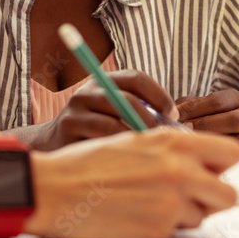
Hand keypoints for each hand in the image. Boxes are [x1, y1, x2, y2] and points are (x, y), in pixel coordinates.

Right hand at [26, 128, 238, 237]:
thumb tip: (201, 161)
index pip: (230, 153)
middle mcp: (178, 170)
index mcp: (171, 142)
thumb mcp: (133, 141)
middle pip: (228, 193)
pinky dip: (160, 226)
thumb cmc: (86, 163)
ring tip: (148, 201)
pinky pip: (176, 231)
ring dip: (183, 213)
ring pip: (202, 216)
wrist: (54, 189)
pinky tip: (134, 213)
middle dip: (213, 196)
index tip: (211, 169)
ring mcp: (171, 203)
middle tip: (191, 194)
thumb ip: (171, 149)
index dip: (221, 164)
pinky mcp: (159, 230)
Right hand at [38, 69, 178, 149]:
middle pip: (127, 99)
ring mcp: (76, 108)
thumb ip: (143, 114)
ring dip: (136, 138)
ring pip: (115, 122)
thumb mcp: (116, 116)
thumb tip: (184, 126)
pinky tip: (128, 159)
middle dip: (151, 121)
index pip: (136, 77)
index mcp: (104, 81)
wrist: (54, 145)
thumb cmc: (96, 133)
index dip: (159, 95)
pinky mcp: (68, 127)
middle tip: (163, 140)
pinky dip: (119, 150)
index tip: (173, 115)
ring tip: (147, 152)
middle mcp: (88, 90)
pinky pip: (101, 140)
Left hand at [176, 90, 238, 155]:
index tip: (175, 115)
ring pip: (238, 139)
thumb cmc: (210, 115)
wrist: (235, 130)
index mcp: (234, 98)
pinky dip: (221, 154)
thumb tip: (170, 114)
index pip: (217, 102)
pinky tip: (204, 152)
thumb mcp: (199, 105)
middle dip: (205, 127)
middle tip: (184, 130)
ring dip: (214, 142)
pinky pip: (238, 155)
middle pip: (232, 120)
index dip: (194, 109)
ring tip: (192, 142)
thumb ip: (186, 106)